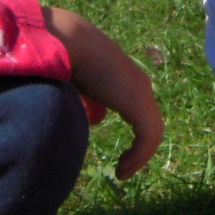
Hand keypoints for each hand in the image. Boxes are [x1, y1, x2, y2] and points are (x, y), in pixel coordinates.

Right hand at [41, 6, 163, 179]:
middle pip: (146, 119)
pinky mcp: (140, 105)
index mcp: (121, 76)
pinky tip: (122, 170)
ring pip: (151, 131)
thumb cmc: (62, 57)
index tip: (115, 147)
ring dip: (138, 156)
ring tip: (122, 172)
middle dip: (138, 146)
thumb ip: (84, 100)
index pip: (132, 102)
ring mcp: (141, 93)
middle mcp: (136, 83)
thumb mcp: (73, 81)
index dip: (127, 122)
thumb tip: (93, 119)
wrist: (68, 42)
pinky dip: (138, 157)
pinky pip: (148, 138)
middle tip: (124, 166)